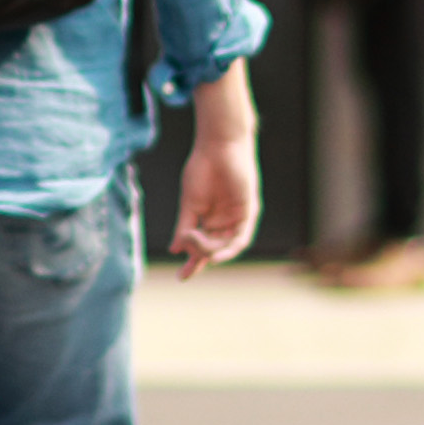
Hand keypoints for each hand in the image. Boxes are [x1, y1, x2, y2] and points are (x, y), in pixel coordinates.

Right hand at [169, 66, 258, 276]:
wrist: (218, 146)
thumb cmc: (203, 169)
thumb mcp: (189, 203)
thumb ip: (185, 227)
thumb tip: (175, 248)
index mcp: (209, 219)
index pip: (202, 247)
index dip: (193, 263)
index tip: (181, 278)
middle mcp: (224, 221)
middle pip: (213, 249)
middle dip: (199, 255)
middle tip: (187, 244)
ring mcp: (237, 217)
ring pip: (225, 246)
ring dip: (211, 251)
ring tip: (198, 244)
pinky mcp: (249, 211)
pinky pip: (241, 237)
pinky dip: (229, 248)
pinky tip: (216, 254)